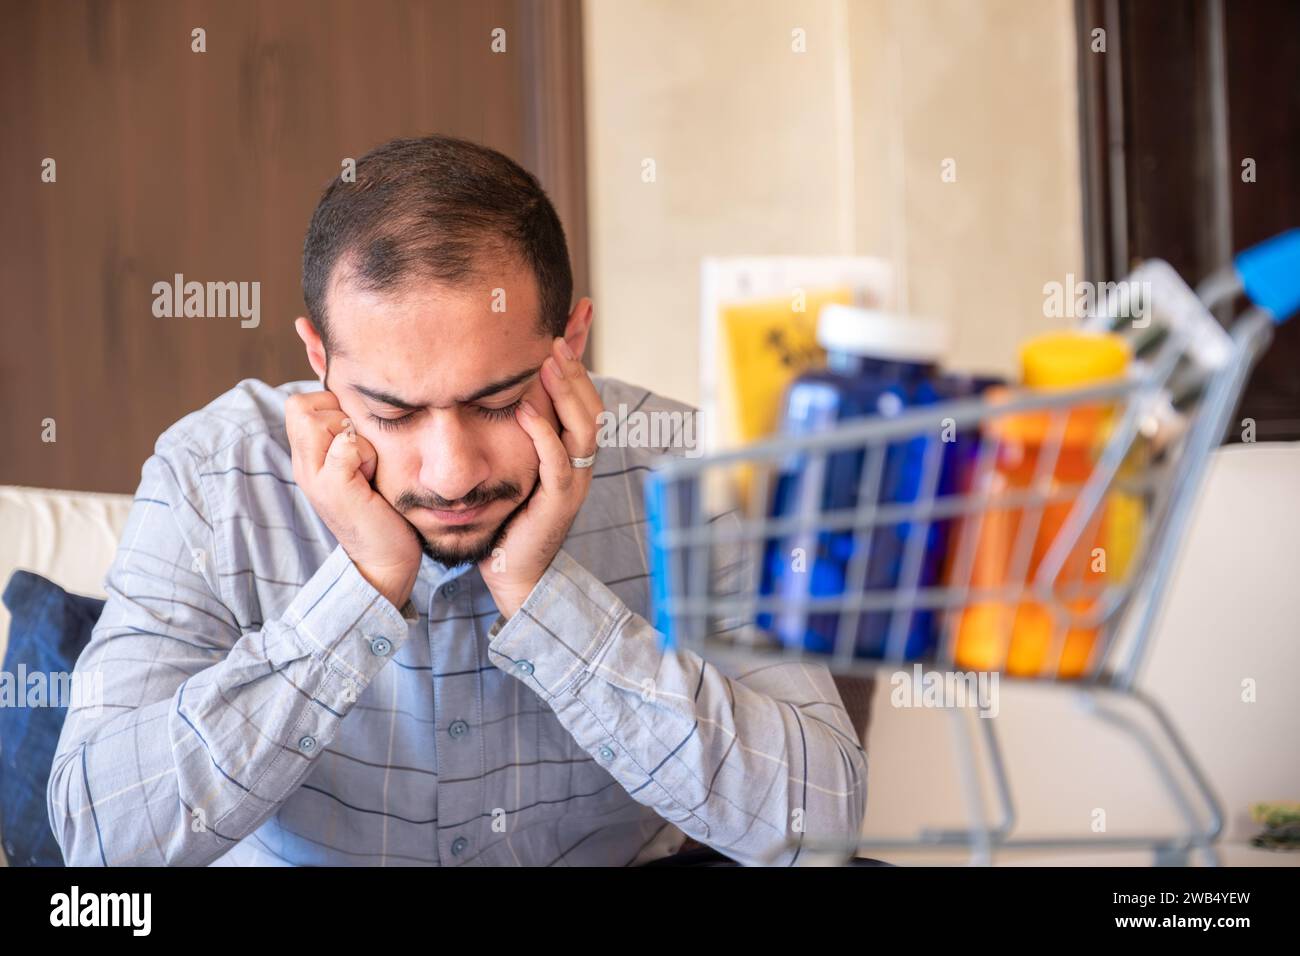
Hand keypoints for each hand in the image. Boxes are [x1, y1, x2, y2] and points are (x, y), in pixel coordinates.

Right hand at [286, 390, 421, 609]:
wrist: (385, 560)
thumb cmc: (382, 508)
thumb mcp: (362, 463)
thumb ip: (352, 433)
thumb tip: (360, 396)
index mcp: (307, 457)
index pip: (298, 403)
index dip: (330, 407)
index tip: (357, 438)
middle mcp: (303, 465)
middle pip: (301, 406)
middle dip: (339, 415)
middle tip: (362, 450)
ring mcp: (314, 478)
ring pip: (320, 420)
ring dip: (355, 435)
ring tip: (368, 466)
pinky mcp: (334, 489)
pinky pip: (346, 446)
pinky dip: (365, 454)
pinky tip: (372, 478)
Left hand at [478, 336, 603, 618]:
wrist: (510, 569)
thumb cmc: (506, 515)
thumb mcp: (509, 458)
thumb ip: (509, 423)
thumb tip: (490, 381)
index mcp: (569, 445)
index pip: (581, 389)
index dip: (582, 351)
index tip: (579, 310)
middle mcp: (578, 459)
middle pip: (590, 402)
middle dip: (575, 365)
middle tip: (556, 332)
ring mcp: (573, 480)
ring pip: (583, 427)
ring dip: (567, 391)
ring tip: (547, 360)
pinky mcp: (558, 502)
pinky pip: (558, 463)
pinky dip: (544, 434)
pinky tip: (527, 409)